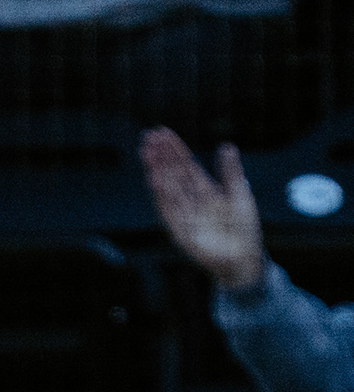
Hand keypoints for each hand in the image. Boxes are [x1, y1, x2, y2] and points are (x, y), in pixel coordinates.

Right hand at [141, 128, 265, 292]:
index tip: (162, 133)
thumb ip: (231, 172)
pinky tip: (155, 180)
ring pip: (168, 190)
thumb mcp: (240, 194)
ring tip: (148, 154)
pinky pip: (169, 212)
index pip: (186, 166)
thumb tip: (226, 146)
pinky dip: (162, 196)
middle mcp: (191, 202)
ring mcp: (184, 217)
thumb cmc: (244, 228)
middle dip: (161, 157)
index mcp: (204, 190)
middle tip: (148, 137)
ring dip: (157, 172)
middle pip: (173, 175)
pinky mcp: (182, 233)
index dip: (175, 150)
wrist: (244, 258)